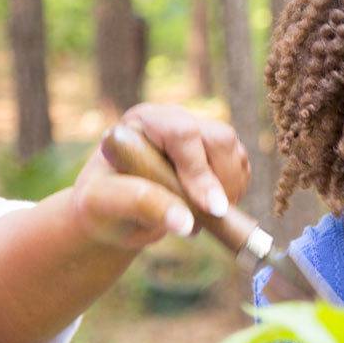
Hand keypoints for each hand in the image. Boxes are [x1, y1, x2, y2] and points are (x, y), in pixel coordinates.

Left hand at [70, 103, 249, 248]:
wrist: (113, 212)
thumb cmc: (101, 205)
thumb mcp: (104, 204)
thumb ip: (140, 204)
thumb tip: (186, 222)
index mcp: (144, 121)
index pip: (184, 133)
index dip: (200, 171)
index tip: (211, 209)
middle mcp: (176, 120)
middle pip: (220, 137)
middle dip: (220, 181)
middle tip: (208, 216)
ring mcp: (200, 134)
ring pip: (236, 153)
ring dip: (229, 189)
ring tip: (203, 215)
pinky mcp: (217, 153)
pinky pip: (242, 168)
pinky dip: (235, 192)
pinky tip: (210, 208)